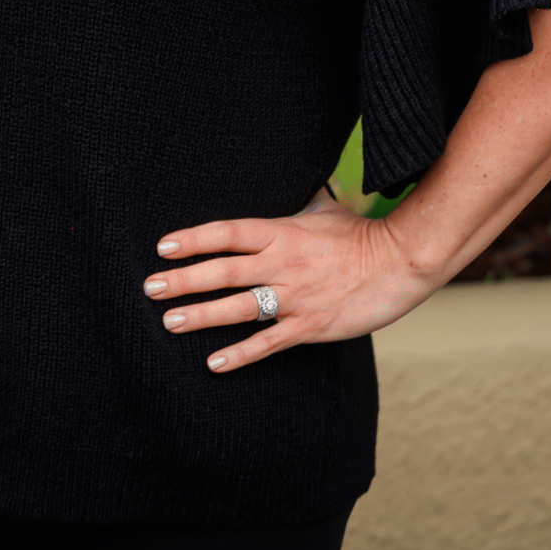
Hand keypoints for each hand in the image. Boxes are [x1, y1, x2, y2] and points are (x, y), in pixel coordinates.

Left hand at [143, 188, 437, 373]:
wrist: (400, 263)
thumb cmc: (361, 235)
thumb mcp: (324, 210)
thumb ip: (298, 205)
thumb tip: (290, 186)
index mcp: (281, 230)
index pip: (227, 233)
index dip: (192, 239)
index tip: (162, 247)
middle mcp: (282, 263)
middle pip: (223, 271)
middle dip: (184, 280)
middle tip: (150, 287)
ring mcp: (295, 296)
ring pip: (238, 307)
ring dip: (201, 316)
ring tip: (169, 322)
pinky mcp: (310, 326)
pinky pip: (268, 343)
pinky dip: (240, 354)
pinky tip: (214, 362)